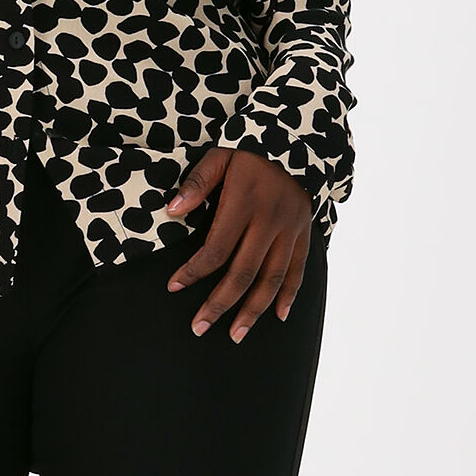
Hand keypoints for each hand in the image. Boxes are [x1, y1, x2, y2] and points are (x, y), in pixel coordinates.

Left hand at [165, 149, 313, 338]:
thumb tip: (172, 210)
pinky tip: (278, 316)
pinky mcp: (303, 233)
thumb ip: (196, 182)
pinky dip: (289, 294)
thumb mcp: (220, 155)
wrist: (298, 140)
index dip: (194, 271)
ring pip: (272, 278)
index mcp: (245, 203)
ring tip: (236, 334)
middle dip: (220, 304)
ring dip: (254, 310)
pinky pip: (298, 269)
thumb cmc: (249, 151)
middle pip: (244, 272)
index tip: (174, 287)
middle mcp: (270, 221)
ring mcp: (290, 230)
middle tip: (200, 327)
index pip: (216, 248)